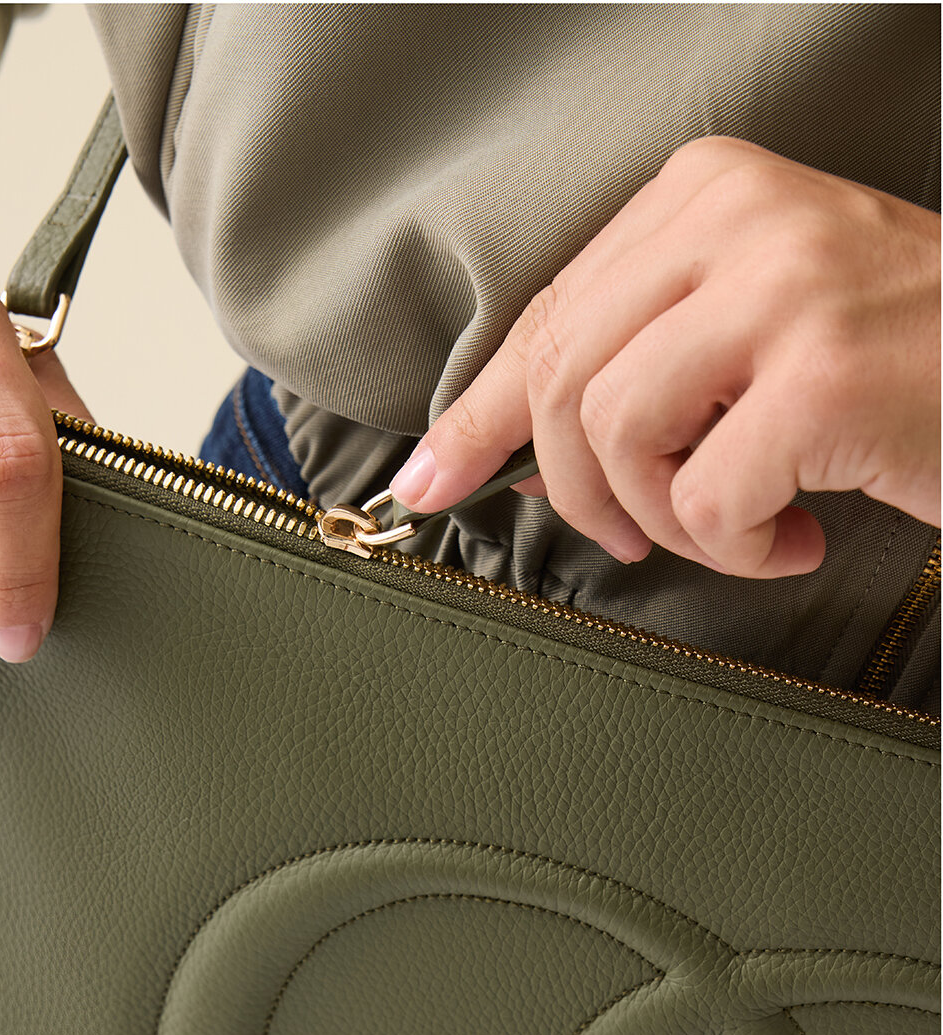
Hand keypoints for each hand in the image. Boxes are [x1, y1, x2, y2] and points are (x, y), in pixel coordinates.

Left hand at [390, 137, 940, 578]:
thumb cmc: (905, 361)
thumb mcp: (762, 318)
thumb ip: (648, 350)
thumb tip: (507, 441)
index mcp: (707, 194)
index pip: (550, 313)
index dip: (478, 414)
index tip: (430, 480)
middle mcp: (737, 220)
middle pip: (559, 382)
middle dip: (582, 492)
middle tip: (641, 539)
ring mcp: (782, 291)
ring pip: (616, 440)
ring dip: (667, 521)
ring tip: (743, 524)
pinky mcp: (820, 378)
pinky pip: (704, 505)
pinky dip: (742, 548)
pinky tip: (802, 531)